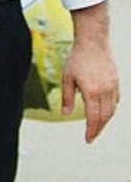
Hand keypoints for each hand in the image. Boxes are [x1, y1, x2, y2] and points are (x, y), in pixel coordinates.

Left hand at [62, 2, 119, 142]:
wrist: (94, 42)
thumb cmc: (77, 59)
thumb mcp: (67, 78)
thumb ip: (66, 97)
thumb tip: (64, 113)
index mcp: (92, 92)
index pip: (93, 117)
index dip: (91, 130)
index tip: (88, 139)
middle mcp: (105, 91)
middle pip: (104, 117)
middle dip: (98, 129)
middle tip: (91, 137)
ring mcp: (113, 87)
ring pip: (112, 110)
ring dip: (105, 121)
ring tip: (96, 127)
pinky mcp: (117, 82)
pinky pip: (116, 101)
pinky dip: (110, 109)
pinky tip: (104, 112)